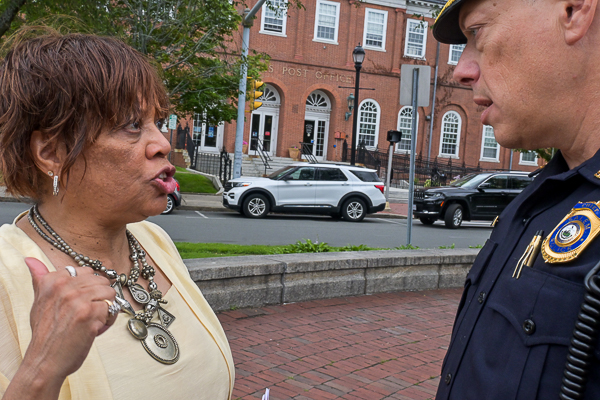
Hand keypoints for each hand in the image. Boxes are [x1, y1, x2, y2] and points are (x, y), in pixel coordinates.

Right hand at [3, 258, 117, 399]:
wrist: (45, 360)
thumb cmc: (46, 332)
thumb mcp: (39, 301)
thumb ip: (40, 278)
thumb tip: (30, 260)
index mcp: (53, 280)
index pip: (88, 271)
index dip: (89, 288)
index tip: (79, 302)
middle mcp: (65, 286)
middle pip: (102, 281)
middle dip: (99, 298)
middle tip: (87, 314)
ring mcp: (78, 299)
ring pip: (110, 293)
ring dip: (105, 309)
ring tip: (91, 321)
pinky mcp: (90, 313)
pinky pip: (112, 309)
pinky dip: (108, 321)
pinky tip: (95, 329)